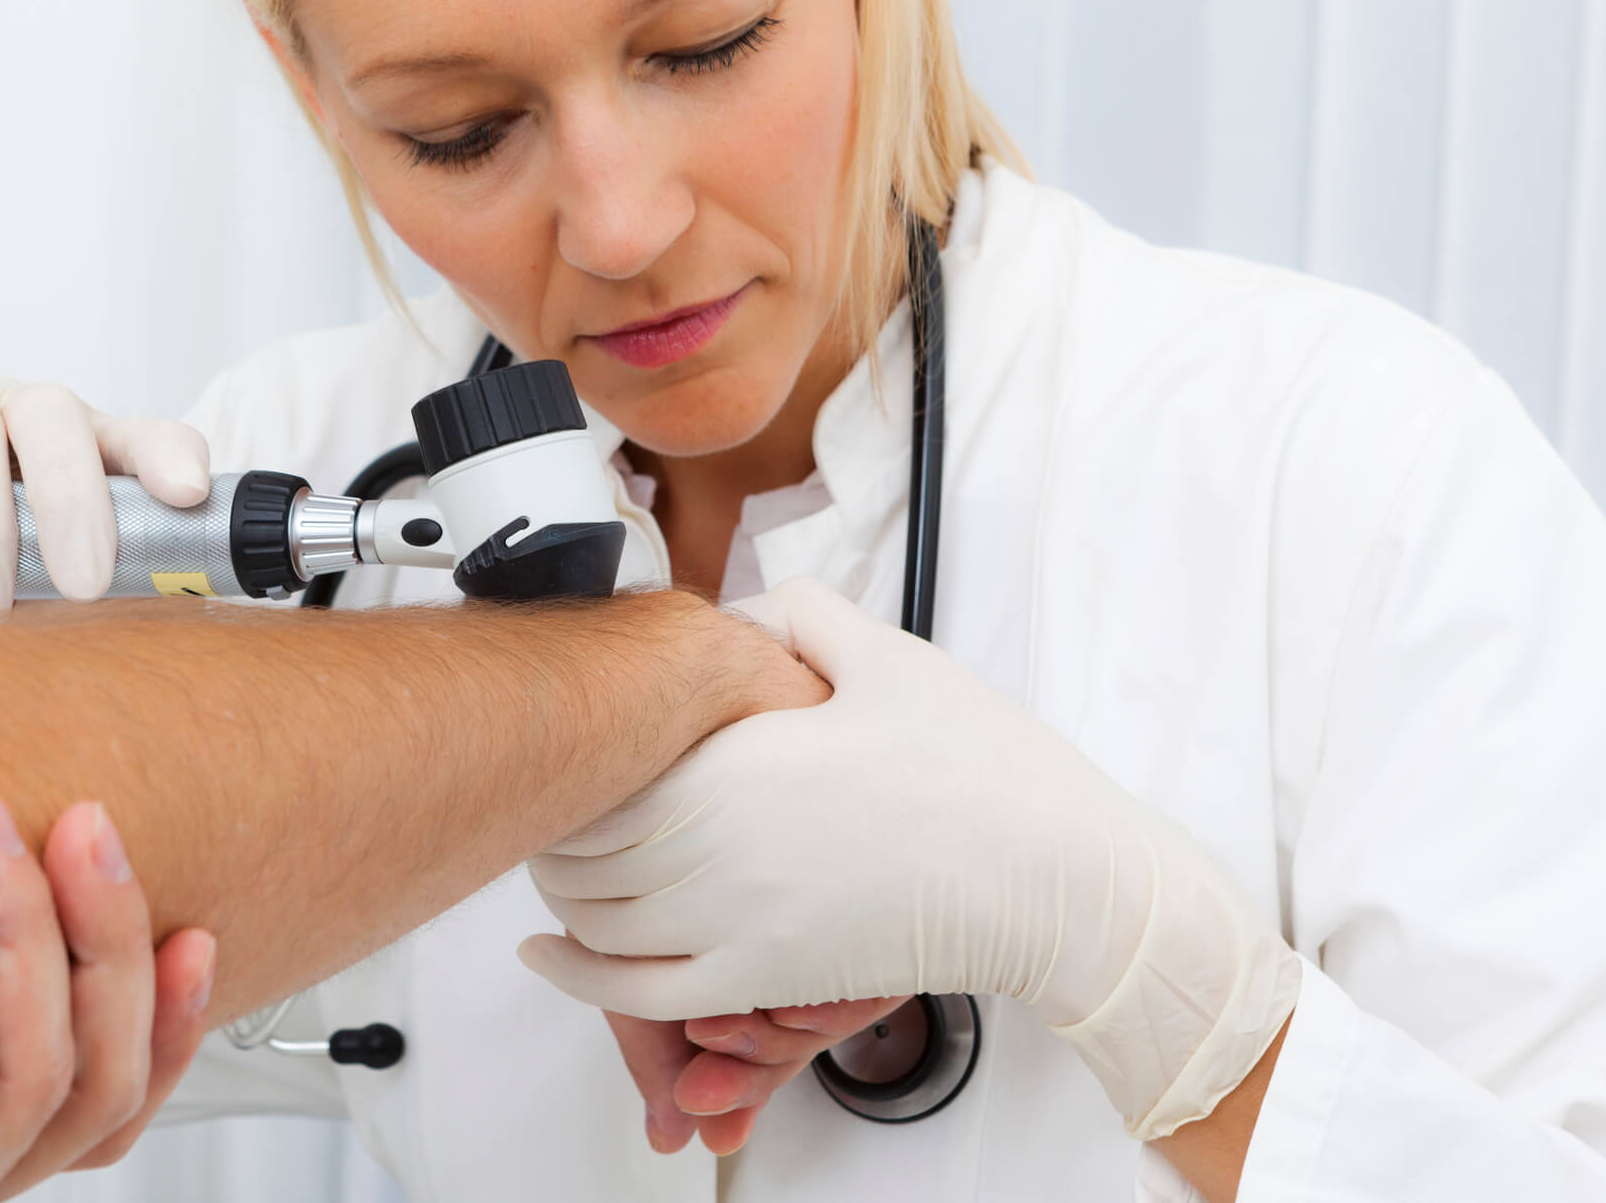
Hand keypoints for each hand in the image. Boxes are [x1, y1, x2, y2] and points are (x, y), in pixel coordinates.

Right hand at [0, 381, 213, 686]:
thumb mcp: (57, 587)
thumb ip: (115, 589)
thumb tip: (172, 638)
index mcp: (83, 445)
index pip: (140, 434)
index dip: (168, 456)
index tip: (186, 497)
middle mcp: (16, 413)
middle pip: (53, 417)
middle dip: (72, 500)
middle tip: (82, 587)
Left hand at [523, 577, 1300, 1140]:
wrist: (1057, 881)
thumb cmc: (983, 772)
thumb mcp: (889, 657)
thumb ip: (798, 615)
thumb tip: (736, 608)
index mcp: (737, 762)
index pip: (599, 764)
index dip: (571, 752)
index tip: (574, 735)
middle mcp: (718, 850)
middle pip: (581, 845)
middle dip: (557, 821)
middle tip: (562, 795)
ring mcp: (736, 926)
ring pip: (597, 921)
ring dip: (562, 892)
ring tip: (561, 861)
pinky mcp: (764, 981)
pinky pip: (640, 996)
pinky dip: (579, 980)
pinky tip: (549, 957)